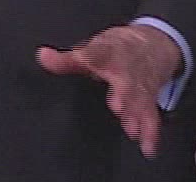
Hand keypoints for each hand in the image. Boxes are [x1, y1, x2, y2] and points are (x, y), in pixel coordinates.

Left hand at [37, 24, 182, 158]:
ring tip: (130, 129)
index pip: (94, 54)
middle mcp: (125, 70)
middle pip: (124, 81)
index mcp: (108, 54)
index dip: (81, 58)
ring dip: (135, 115)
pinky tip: (147, 149)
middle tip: (117, 105)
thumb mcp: (93, 49)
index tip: (62, 64)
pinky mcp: (148, 100)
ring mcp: (139, 86)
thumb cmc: (119, 50)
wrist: (153, 45)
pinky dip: (150, 134)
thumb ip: (67, 60)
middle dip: (122, 94)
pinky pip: (151, 117)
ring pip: (139, 100)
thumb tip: (43, 57)